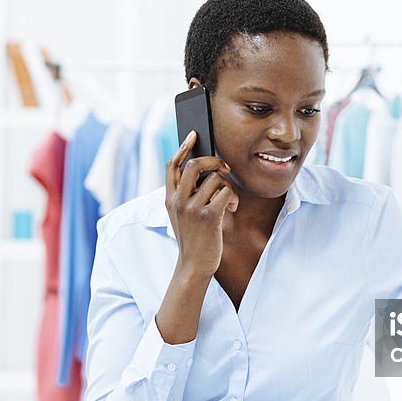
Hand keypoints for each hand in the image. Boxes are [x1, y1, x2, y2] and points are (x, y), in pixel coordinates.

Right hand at [165, 131, 239, 278]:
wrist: (193, 264)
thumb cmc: (193, 237)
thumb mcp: (181, 214)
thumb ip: (186, 194)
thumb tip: (206, 169)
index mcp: (169, 198)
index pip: (172, 165)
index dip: (183, 147)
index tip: (193, 135)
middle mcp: (178, 200)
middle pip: (195, 165)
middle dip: (214, 161)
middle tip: (224, 167)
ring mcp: (192, 208)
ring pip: (215, 180)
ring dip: (227, 187)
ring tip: (228, 200)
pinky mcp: (208, 216)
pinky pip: (225, 193)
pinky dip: (232, 198)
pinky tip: (231, 208)